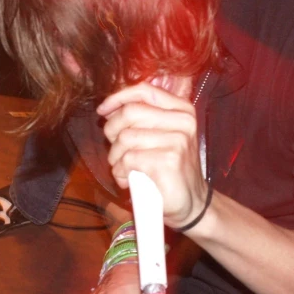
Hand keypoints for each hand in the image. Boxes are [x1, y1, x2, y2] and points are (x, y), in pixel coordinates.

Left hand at [97, 80, 208, 228]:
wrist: (191, 203)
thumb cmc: (171, 170)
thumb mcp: (163, 137)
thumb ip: (144, 119)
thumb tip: (109, 109)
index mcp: (183, 110)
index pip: (145, 90)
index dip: (118, 98)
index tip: (102, 111)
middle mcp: (183, 121)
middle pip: (130, 112)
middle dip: (112, 131)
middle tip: (115, 150)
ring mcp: (178, 140)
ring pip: (126, 137)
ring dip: (115, 157)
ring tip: (122, 168)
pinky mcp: (168, 160)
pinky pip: (129, 158)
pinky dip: (121, 172)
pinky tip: (128, 180)